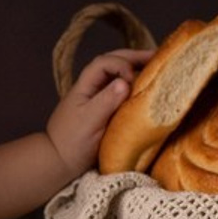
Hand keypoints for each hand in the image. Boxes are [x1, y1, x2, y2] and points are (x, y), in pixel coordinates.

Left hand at [47, 48, 150, 175]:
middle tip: (158, 57)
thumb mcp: (90, 121)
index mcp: (84, 87)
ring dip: (136, 69)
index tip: (132, 80)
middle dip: (134, 58)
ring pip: (116, 75)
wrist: (59, 161)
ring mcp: (97, 98)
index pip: (103, 63)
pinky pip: (120, 91)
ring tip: (157, 68)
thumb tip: (125, 82)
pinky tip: (147, 88)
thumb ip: (106, 101)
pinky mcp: (104, 110)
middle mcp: (91, 88)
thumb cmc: (72, 142)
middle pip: (112, 63)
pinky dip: (134, 86)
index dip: (121, 65)